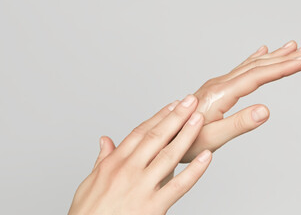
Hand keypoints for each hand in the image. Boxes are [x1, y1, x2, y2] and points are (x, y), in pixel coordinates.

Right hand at [68, 95, 211, 214]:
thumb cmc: (89, 213)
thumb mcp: (90, 182)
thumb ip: (102, 159)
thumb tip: (105, 140)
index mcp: (114, 163)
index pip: (140, 132)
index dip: (158, 117)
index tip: (172, 105)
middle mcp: (128, 170)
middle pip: (156, 137)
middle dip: (176, 117)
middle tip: (190, 101)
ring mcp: (141, 187)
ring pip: (168, 155)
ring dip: (186, 135)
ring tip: (199, 119)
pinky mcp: (153, 206)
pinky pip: (178, 186)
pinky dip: (195, 170)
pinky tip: (207, 157)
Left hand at [181, 40, 300, 161]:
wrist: (166, 136)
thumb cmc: (187, 140)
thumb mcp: (214, 137)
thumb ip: (239, 123)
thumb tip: (265, 110)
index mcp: (220, 94)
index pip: (256, 77)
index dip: (281, 68)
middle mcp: (218, 85)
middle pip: (255, 67)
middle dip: (282, 59)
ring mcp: (217, 85)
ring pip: (248, 67)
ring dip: (271, 57)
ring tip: (290, 48)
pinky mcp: (216, 89)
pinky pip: (239, 70)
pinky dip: (253, 60)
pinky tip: (260, 53)